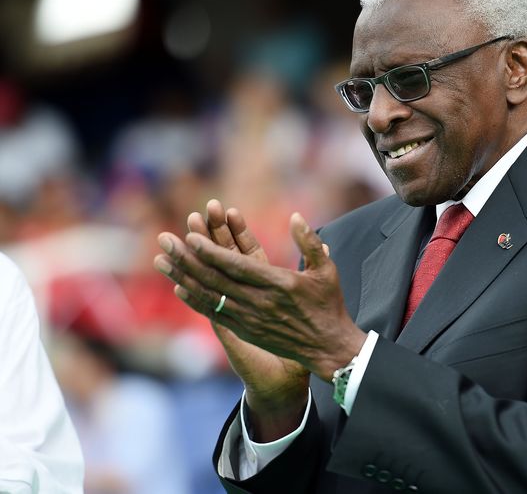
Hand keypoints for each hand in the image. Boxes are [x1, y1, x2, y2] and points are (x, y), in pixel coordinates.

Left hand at [187, 200, 310, 438]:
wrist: (328, 347)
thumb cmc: (328, 305)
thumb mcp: (327, 270)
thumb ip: (309, 242)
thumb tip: (296, 216)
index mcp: (279, 284)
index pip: (236, 265)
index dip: (210, 251)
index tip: (190, 236)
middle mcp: (259, 302)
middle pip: (214, 278)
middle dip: (186, 258)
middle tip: (164, 240)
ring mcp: (250, 319)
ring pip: (209, 295)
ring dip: (182, 276)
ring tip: (161, 260)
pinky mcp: (246, 330)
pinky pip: (215, 313)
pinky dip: (196, 300)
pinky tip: (180, 287)